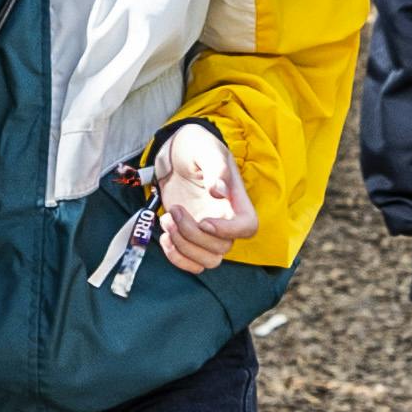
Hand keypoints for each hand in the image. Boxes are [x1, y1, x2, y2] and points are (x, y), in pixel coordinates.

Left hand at [152, 122, 261, 273]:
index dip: (228, 231)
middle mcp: (226, 220)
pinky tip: (164, 235)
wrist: (175, 154)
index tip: (204, 221)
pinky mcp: (189, 238)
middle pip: (221, 248)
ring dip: (182, 246)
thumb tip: (220, 192)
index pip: (248, 227)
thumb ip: (216, 169)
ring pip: (207, 261)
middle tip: (175, 210)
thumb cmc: (196, 147)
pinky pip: (191, 263)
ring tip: (167, 219)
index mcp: (237, 200)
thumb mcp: (207, 150)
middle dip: (192, 234)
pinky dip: (176, 257)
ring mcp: (208, 232)